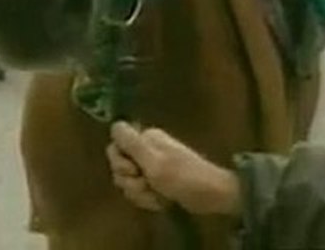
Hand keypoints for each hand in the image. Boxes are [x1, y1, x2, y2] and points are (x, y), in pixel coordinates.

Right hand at [107, 121, 241, 216]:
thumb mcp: (154, 161)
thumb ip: (132, 144)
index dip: (120, 163)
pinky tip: (162, 201)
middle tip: (149, 184)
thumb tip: (115, 123)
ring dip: (141, 194)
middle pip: (119, 169)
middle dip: (132, 182)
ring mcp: (152, 167)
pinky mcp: (156, 182)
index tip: (135, 170)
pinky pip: (139, 193)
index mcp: (146, 139)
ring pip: (128, 184)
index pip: (114, 148)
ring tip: (159, 194)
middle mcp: (147, 150)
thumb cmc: (183, 176)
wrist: (210, 194)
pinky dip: (149, 200)